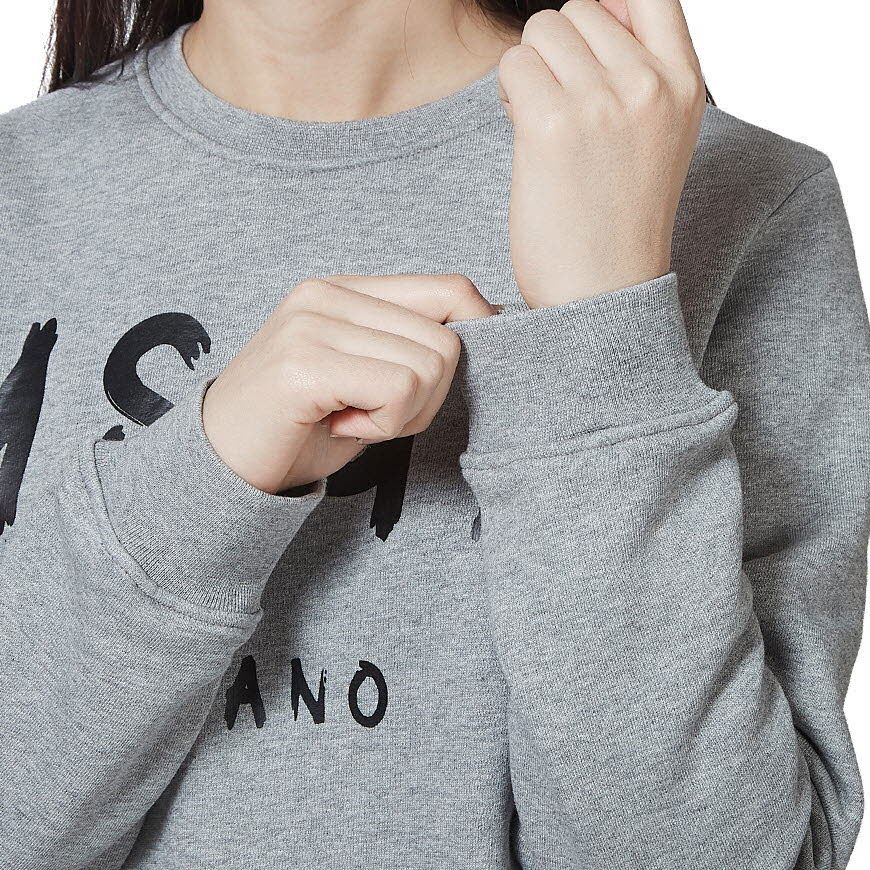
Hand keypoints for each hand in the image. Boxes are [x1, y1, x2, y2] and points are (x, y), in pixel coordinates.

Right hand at [201, 275, 495, 492]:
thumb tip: (492, 326)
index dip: (479, 333)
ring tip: (354, 420)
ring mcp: (313, 323)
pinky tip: (342, 428)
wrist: (221, 466)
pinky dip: (384, 425)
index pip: (450, 289)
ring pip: (429, 365)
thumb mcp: (364, 375)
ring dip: (405, 415)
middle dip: (430, 397)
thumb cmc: (301, 427)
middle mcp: (328, 294)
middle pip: (448, 339)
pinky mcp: (305, 363)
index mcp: (345, 290)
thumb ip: (409, 346)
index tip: (448, 382)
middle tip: (377, 416)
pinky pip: (398, 390)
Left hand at [498, 0, 705, 306]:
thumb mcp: (656, 138)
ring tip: (543, 125)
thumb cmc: (618, 223)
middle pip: (579, 10)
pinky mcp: (551, 123)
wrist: (601, 293)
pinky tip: (524, 136)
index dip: (606, 12)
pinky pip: (513, 66)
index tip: (587, 54)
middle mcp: (649, 84)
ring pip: (541, 31)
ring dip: (530, 72)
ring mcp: (602, 101)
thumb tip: (596, 12)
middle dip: (558, 53)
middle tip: (560, 110)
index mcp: (685, 84)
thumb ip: (638, 73)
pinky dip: (509, 95)